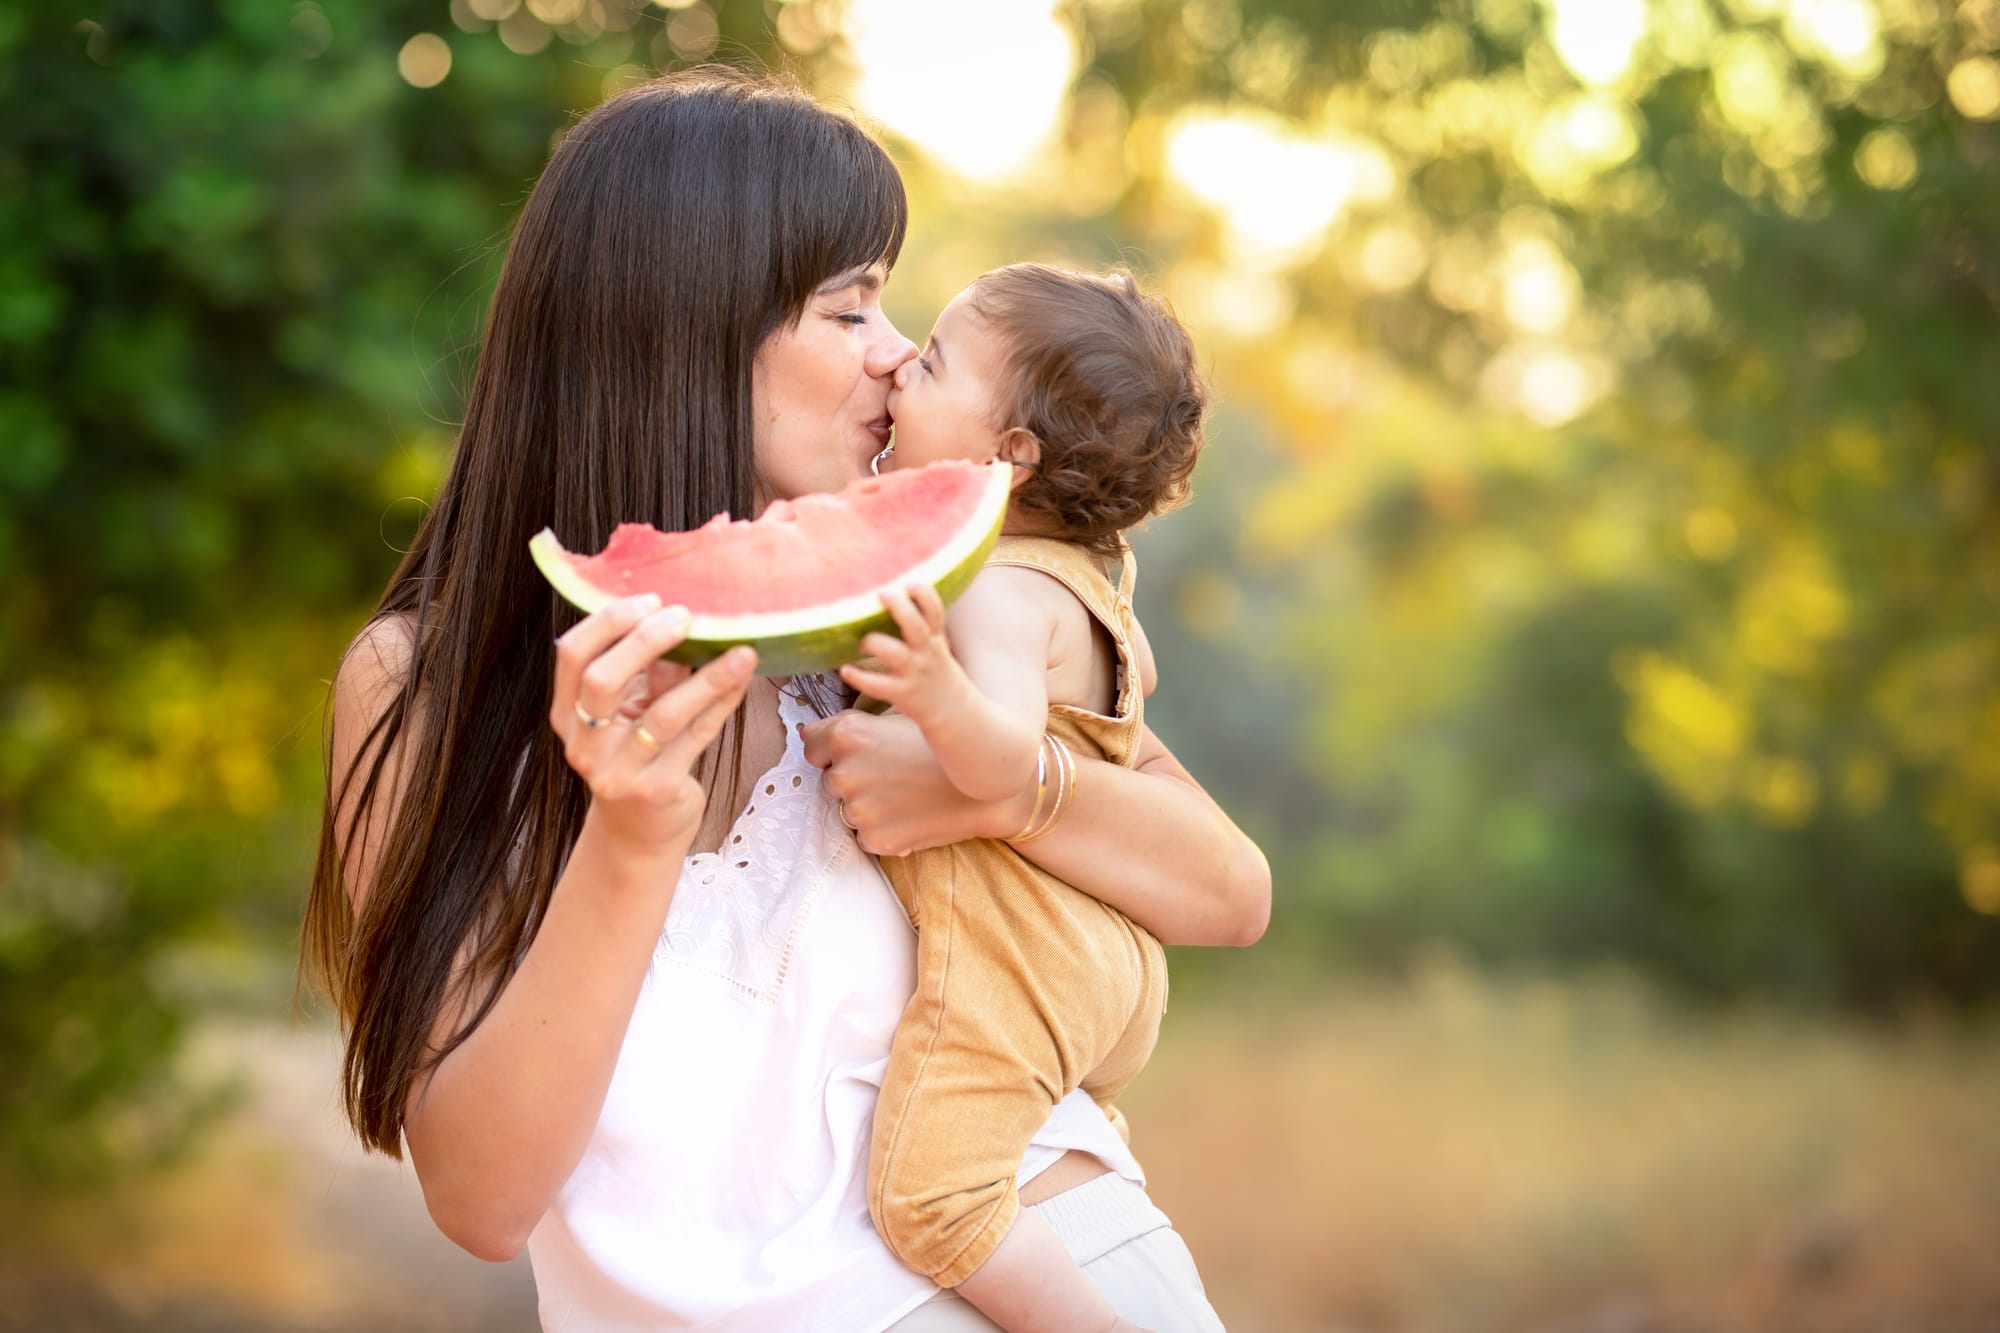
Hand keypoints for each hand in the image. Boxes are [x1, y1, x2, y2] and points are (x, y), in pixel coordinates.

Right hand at [551, 594, 756, 859]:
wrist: (640, 833)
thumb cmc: (638, 757)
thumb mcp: (633, 713)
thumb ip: (649, 675)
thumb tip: (682, 623)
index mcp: (568, 715)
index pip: (571, 656)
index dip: (607, 622)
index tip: (648, 599)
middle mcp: (584, 745)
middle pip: (602, 681)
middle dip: (645, 641)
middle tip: (685, 616)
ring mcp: (618, 772)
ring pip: (662, 715)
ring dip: (705, 676)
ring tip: (739, 650)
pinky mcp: (657, 790)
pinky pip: (696, 737)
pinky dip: (722, 703)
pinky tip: (742, 679)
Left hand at [798, 709, 1033, 855]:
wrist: (986, 787)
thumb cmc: (942, 748)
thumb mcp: (895, 720)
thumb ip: (847, 728)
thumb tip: (806, 734)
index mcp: (848, 736)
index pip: (811, 747)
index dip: (830, 751)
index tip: (856, 755)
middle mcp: (846, 773)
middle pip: (829, 781)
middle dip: (852, 780)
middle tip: (892, 775)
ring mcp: (859, 810)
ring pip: (847, 810)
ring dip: (867, 806)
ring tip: (905, 795)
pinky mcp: (876, 839)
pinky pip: (865, 836)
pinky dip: (882, 830)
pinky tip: (909, 815)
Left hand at [837, 583, 967, 728]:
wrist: (952, 709)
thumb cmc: (936, 670)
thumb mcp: (937, 645)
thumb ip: (921, 625)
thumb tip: (893, 597)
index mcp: (934, 638)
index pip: (935, 611)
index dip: (924, 595)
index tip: (910, 583)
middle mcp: (925, 653)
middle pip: (915, 626)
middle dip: (899, 608)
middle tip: (882, 593)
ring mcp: (914, 673)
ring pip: (895, 653)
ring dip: (873, 642)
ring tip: (861, 642)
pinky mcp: (902, 693)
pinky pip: (878, 685)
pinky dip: (859, 677)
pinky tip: (845, 671)